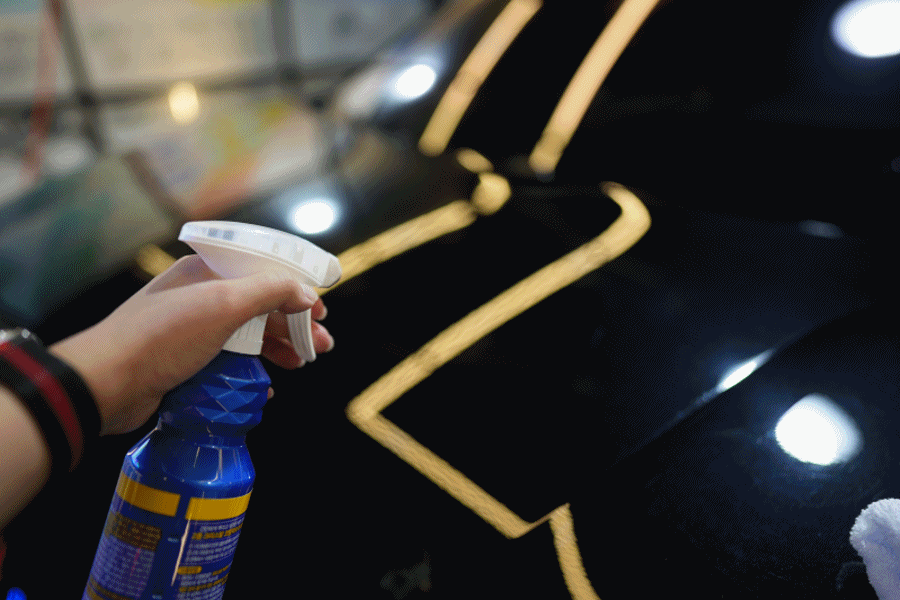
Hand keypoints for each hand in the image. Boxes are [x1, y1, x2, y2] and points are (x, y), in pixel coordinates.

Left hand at [49, 255, 333, 435]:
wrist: (105, 383)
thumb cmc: (163, 337)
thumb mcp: (222, 305)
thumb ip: (269, 292)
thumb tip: (306, 293)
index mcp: (205, 272)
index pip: (262, 271)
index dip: (296, 289)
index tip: (321, 311)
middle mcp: (199, 297)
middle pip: (259, 305)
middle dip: (294, 324)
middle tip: (322, 345)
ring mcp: (191, 331)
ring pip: (246, 335)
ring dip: (278, 348)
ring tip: (302, 364)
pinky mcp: (184, 362)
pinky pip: (228, 362)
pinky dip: (252, 372)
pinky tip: (267, 387)